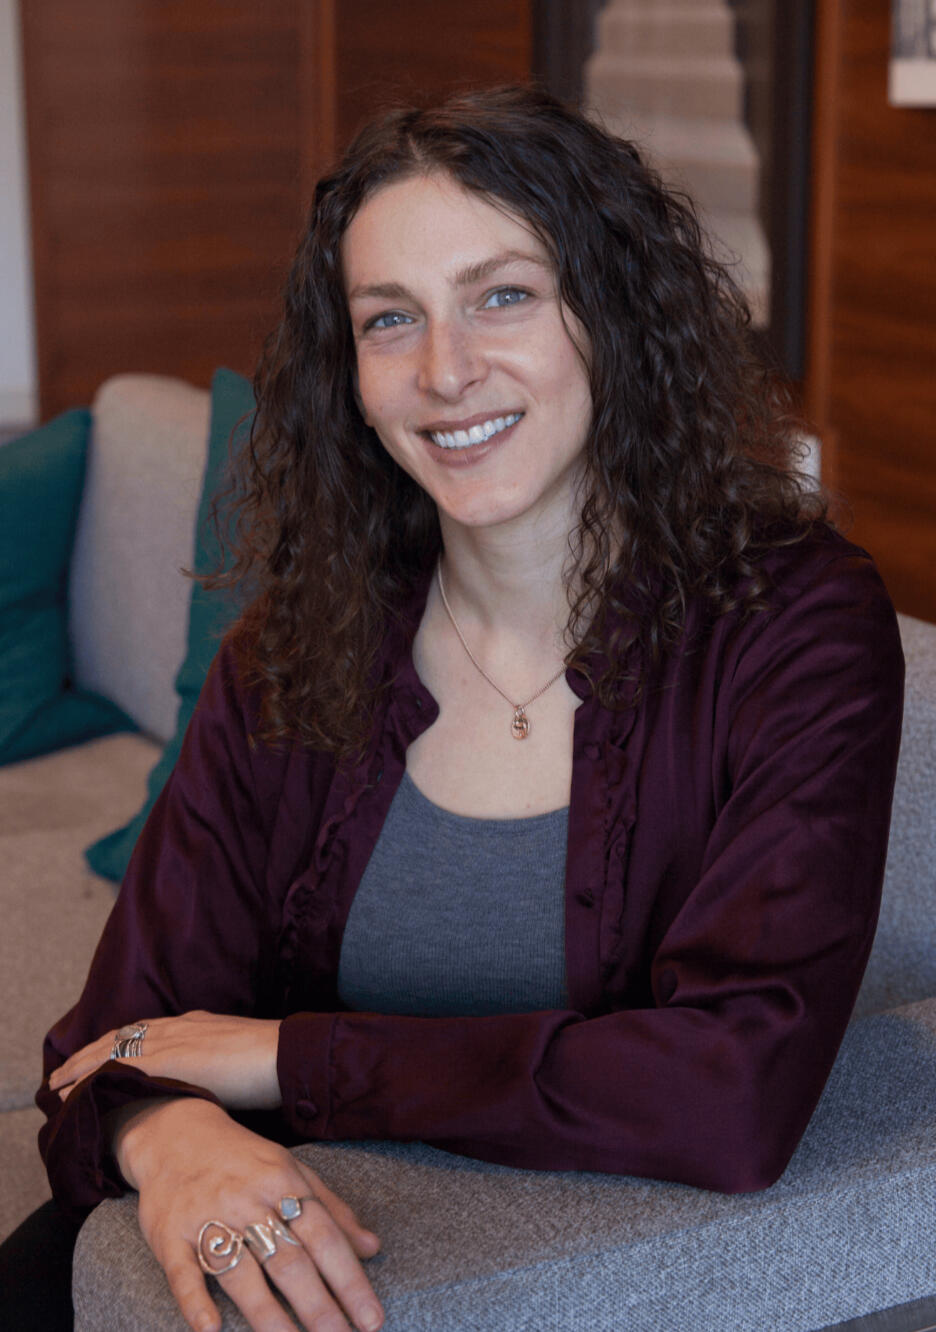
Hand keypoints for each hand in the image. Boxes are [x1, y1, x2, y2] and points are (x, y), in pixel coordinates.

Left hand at [48, 1010, 281, 1110]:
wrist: (285, 1055)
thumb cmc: (271, 1063)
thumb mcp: (236, 1059)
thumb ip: (216, 1066)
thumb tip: (207, 1085)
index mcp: (194, 1025)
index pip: (142, 1033)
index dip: (113, 1046)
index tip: (92, 1058)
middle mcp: (177, 1027)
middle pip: (119, 1039)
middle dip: (87, 1056)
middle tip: (60, 1075)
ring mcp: (172, 1041)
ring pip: (112, 1051)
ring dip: (82, 1067)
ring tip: (58, 1085)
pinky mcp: (169, 1060)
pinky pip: (120, 1068)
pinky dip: (95, 1079)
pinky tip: (78, 1092)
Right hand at [115, 1097, 383, 1331]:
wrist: (174, 1132)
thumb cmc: (243, 1160)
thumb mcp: (291, 1169)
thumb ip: (332, 1209)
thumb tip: (372, 1246)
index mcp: (283, 1182)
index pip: (324, 1236)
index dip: (349, 1279)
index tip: (371, 1318)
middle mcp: (248, 1201)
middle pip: (288, 1259)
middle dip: (317, 1305)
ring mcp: (208, 1218)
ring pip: (241, 1272)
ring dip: (268, 1315)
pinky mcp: (171, 1236)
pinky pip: (183, 1272)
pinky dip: (195, 1302)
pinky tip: (210, 1330)